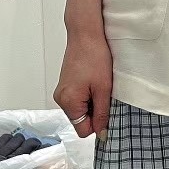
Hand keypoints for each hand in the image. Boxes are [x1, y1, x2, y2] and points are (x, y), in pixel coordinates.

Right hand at [53, 26, 112, 142]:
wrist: (86, 34)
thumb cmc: (94, 56)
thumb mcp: (104, 89)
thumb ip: (102, 114)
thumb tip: (102, 134)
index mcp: (69, 102)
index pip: (83, 130)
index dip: (98, 124)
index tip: (107, 111)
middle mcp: (61, 99)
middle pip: (81, 120)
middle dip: (95, 112)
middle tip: (104, 94)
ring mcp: (62, 92)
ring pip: (81, 110)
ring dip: (93, 102)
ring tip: (98, 85)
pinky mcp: (66, 86)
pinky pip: (78, 100)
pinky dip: (88, 95)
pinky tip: (94, 81)